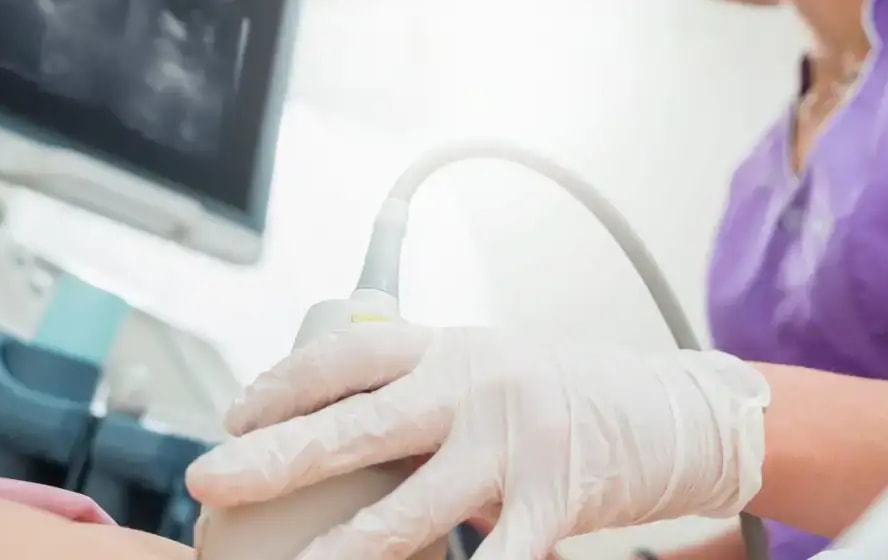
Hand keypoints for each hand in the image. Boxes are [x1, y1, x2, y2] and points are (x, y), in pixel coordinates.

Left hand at [185, 322, 769, 558]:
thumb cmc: (570, 393)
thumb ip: (425, 386)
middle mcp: (476, 387)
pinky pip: (498, 557)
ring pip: (411, 507)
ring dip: (345, 548)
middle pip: (361, 422)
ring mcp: (515, 444)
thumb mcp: (491, 368)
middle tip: (211, 477)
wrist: (676, 411)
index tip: (236, 413)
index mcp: (452, 348)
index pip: (350, 353)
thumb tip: (341, 418)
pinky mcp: (556, 497)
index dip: (285, 382)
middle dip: (280, 453)